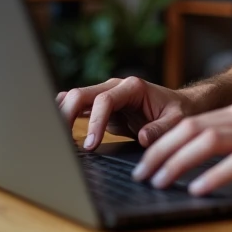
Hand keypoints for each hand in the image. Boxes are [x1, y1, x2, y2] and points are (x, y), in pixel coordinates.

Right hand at [56, 76, 194, 149]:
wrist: (177, 105)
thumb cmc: (177, 111)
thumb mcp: (177, 120)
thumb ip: (161, 128)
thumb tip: (143, 138)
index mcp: (132, 87)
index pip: (104, 100)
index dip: (94, 122)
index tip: (90, 145)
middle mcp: (115, 86)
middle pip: (81, 94)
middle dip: (67, 115)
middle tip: (61, 142)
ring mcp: (105, 94)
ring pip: (74, 99)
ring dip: (62, 116)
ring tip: (54, 139)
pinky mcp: (99, 106)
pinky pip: (77, 107)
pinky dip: (65, 117)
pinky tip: (57, 132)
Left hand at [130, 99, 231, 195]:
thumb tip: (198, 157)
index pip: (192, 121)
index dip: (163, 140)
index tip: (145, 159)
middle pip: (192, 128)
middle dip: (161, 151)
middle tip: (142, 173)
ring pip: (208, 142)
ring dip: (178, 162)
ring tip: (160, 181)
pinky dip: (213, 176)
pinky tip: (198, 188)